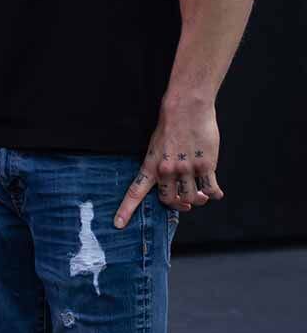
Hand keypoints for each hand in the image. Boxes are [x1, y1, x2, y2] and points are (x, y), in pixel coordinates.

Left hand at [115, 96, 222, 226]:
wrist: (186, 108)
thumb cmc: (171, 126)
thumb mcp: (157, 148)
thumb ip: (163, 168)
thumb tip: (176, 188)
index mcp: (150, 165)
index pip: (135, 192)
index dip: (126, 210)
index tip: (118, 224)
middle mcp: (167, 170)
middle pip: (170, 200)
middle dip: (178, 204)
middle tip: (185, 202)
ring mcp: (186, 169)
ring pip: (191, 198)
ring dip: (197, 199)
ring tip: (200, 194)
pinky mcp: (205, 165)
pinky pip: (210, 189)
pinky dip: (213, 194)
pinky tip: (215, 192)